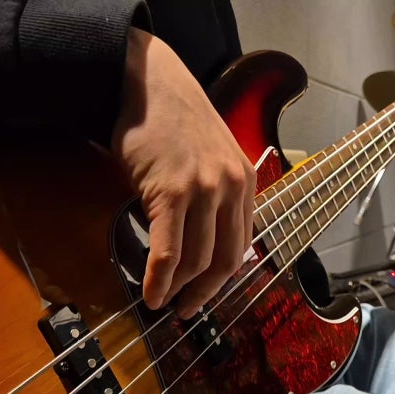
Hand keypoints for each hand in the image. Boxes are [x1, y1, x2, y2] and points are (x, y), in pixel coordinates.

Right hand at [112, 27, 255, 318]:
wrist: (149, 82)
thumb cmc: (174, 119)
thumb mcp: (212, 156)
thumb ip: (216, 195)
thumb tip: (203, 240)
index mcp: (245, 182)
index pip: (242, 245)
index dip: (223, 278)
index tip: (207, 293)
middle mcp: (231, 187)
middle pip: (226, 260)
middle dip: (206, 293)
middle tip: (188, 309)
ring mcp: (203, 189)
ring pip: (196, 259)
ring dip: (178, 289)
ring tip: (163, 302)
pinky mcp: (171, 191)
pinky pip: (168, 250)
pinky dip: (159, 279)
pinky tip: (150, 294)